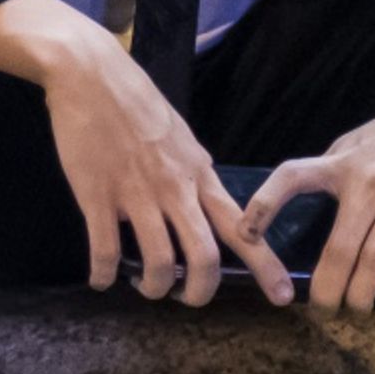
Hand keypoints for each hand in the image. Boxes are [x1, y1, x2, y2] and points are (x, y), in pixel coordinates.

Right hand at [0, 0, 288, 305]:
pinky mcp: (98, 195)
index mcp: (199, 174)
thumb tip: (203, 199)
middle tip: (187, 298)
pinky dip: (103, 274)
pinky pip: (105, 250)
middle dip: (198, 292)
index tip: (282, 296)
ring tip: (144, 286)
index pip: (243, 226)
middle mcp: (175, 188)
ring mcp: (137, 194)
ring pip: (158, 261)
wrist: (91, 75)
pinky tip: (100, 279)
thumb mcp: (181, 136)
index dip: (266, 265)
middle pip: (203, 257)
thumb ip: (194, 172)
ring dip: (153, 287)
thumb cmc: (135, 101)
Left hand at [240, 0, 374, 312]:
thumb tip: (304, 196)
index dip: (265, 205)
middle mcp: (369, 181)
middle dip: (326, 290)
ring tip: (357, 309)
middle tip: (323, 311)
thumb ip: (332, 169)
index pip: (292, 178)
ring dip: (363, 295)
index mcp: (342, 164)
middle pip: (339, 249)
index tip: (246, 235)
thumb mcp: (356, 142)